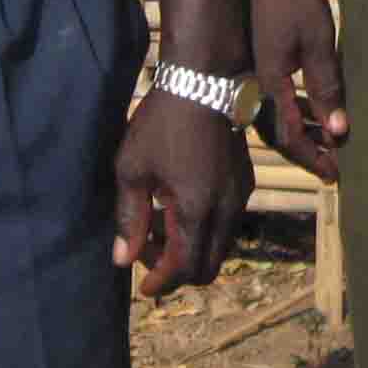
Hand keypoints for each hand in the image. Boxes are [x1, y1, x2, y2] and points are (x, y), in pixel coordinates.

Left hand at [113, 89, 252, 296]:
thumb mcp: (132, 169)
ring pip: (220, 244)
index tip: (142, 287)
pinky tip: (178, 202)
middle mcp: (226, 210)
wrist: (204, 79)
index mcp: (197, 211)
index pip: (185, 269)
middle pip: (208, 266)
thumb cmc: (161, 122)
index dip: (162, 283)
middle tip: (147, 250)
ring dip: (191, 246)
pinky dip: (204, 227)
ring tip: (158, 222)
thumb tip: (123, 259)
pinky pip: (227, 222)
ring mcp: (240, 195)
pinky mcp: (245, 180)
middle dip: (177, 269)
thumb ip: (129, 218)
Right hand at [251, 0, 347, 181]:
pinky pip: (273, 93)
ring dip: (301, 128)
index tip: (336, 176)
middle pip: (278, 131)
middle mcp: (254, 82)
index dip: (314, 157)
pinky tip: (311, 103)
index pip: (290, 136)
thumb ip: (327, 86)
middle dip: (307, 149)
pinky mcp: (255, 53)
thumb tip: (338, 131)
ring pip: (274, 113)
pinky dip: (293, 106)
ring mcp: (252, 67)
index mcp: (269, 83)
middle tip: (332, 165)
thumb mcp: (319, 40)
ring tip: (328, 138)